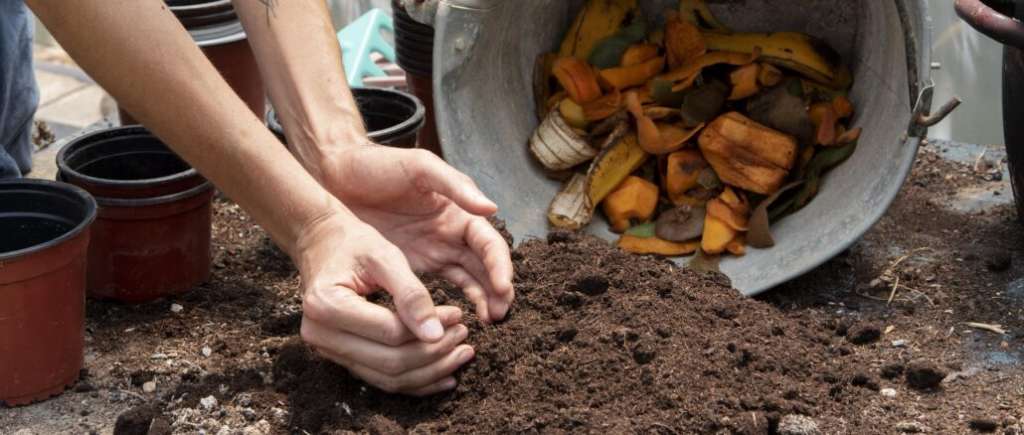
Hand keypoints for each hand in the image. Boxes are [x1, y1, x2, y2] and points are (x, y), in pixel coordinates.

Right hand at [294, 212, 473, 395]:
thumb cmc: (353, 243)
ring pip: (388, 378)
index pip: (390, 332)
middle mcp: (320, 335)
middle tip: (464, 335)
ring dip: (429, 371)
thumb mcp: (384, 256)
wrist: (322, 244)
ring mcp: (328, 350)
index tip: (459, 315)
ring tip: (461, 354)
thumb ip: (411, 293)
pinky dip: (415, 381)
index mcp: (327, 305)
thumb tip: (436, 335)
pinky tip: (444, 375)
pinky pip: (381, 379)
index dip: (430, 328)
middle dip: (434, 354)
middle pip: (390, 362)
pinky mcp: (341, 357)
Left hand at [317, 145, 514, 322]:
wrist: (336, 175)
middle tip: (499, 314)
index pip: (489, 243)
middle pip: (485, 267)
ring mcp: (433, 252)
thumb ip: (455, 186)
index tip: (503, 288)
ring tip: (488, 322)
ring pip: (468, 281)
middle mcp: (452, 234)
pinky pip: (439, 289)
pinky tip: (457, 321)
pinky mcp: (412, 267)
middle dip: (497, 290)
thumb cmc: (379, 165)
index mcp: (459, 211)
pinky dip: (452, 304)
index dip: (499, 265)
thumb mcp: (419, 167)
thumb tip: (492, 208)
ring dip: (481, 300)